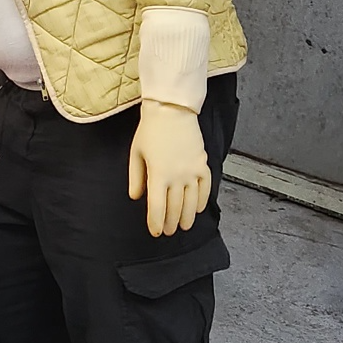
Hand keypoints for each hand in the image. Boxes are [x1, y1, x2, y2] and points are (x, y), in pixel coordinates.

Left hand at [128, 100, 211, 237]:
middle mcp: (177, 176)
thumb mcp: (136, 154)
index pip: (157, 206)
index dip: (156, 222)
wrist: (171, 110)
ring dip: (187, 217)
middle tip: (168, 232)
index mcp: (158, 174)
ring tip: (184, 226)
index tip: (155, 232)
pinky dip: (203, 200)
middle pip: (175, 207)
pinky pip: (206, 187)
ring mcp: (192, 171)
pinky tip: (198, 209)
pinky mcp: (203, 164)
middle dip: (171, 222)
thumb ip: (136, 178)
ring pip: (192, 202)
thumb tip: (136, 197)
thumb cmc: (150, 130)